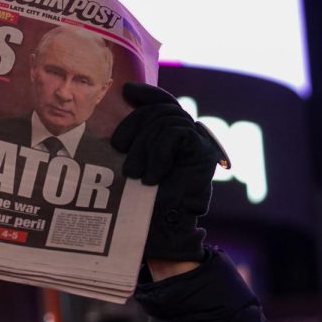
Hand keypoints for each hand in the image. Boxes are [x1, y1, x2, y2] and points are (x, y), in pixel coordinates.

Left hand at [112, 83, 218, 263]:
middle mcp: (191, 136)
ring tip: (134, 172)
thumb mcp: (132, 161)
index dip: (148, 94)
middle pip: (161, 110)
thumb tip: (117, 114)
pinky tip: (152, 176)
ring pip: (166, 120)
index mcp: (174, 137)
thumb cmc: (142, 201)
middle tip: (118, 147)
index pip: (164, 104)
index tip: (127, 91)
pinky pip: (175, 132)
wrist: (160, 230)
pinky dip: (158, 152)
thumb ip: (134, 139)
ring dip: (143, 145)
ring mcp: (200, 143)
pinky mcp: (205, 151)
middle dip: (134, 123)